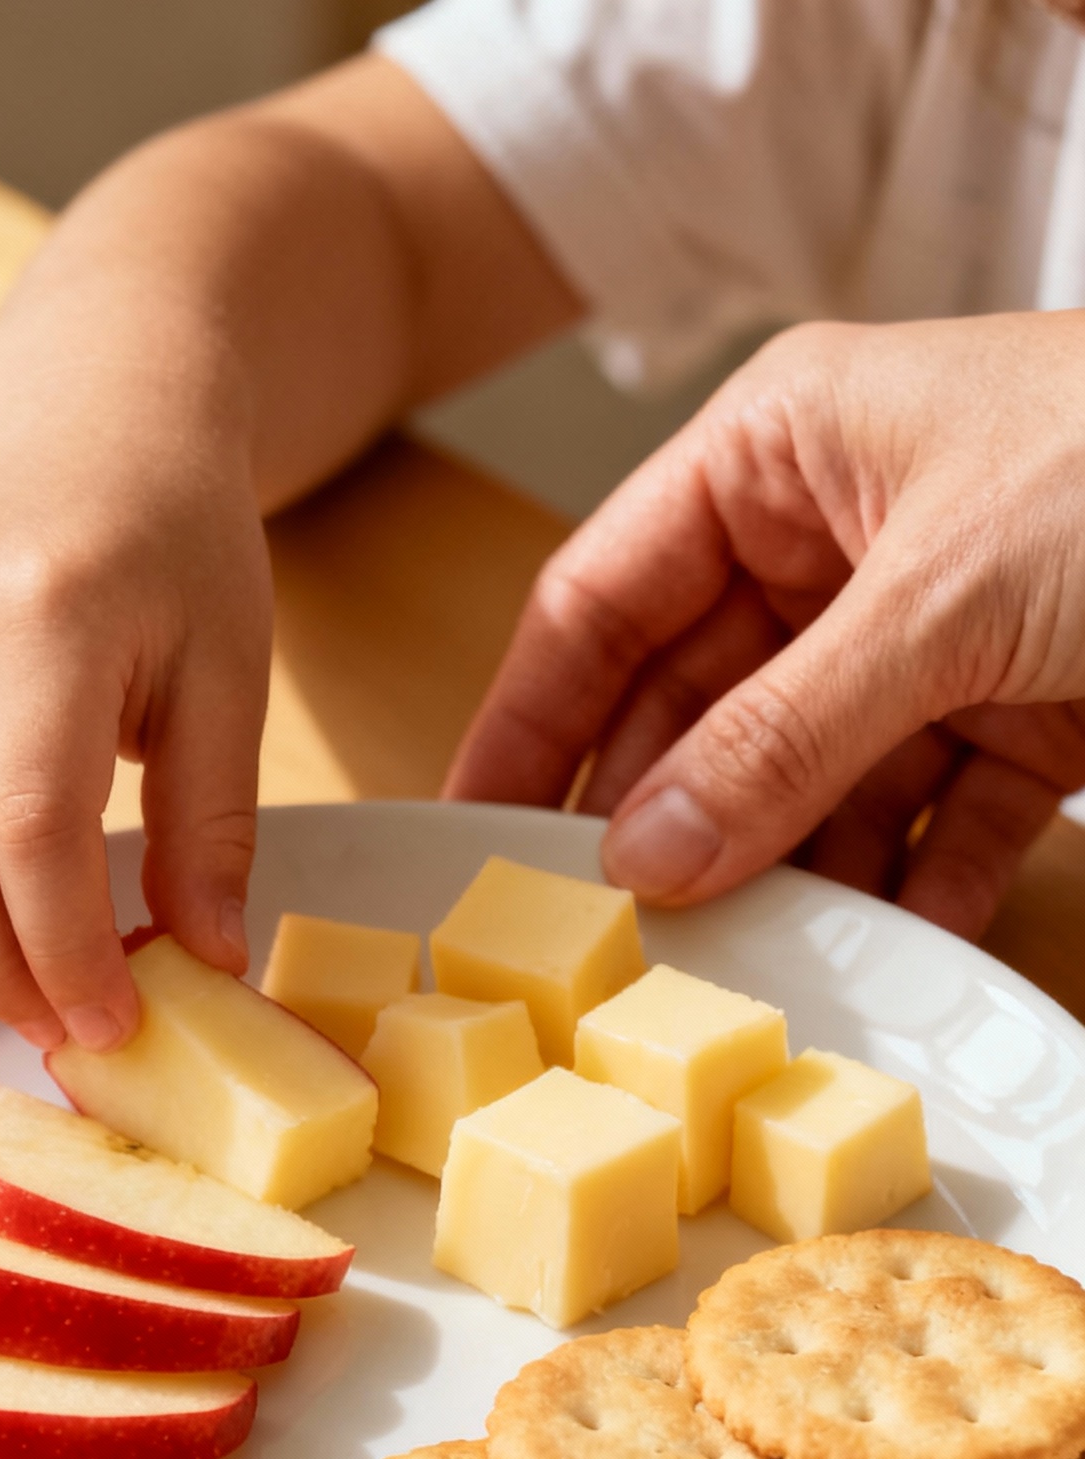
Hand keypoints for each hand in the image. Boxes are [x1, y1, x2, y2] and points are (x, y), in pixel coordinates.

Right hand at [0, 407, 271, 1048]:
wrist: (84, 423)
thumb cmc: (175, 551)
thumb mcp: (232, 673)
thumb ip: (216, 824)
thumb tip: (205, 965)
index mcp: (49, 606)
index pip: (34, 825)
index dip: (68, 950)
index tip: (112, 1023)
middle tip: (60, 1027)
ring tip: (13, 983)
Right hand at [447, 313, 1084, 938]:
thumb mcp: (937, 601)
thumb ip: (783, 737)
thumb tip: (651, 854)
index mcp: (784, 451)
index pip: (603, 596)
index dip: (528, 718)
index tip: (471, 834)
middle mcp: (843, 537)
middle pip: (700, 704)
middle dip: (663, 820)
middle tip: (597, 941)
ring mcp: (933, 630)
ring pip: (812, 777)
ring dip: (787, 872)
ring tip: (731, 970)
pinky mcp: (1025, 710)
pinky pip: (933, 819)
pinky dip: (913, 886)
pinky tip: (878, 953)